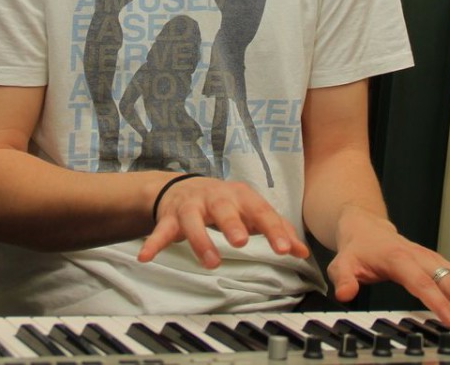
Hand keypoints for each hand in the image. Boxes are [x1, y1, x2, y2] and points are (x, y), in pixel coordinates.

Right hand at [137, 176, 310, 267]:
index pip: (260, 211)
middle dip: (232, 224)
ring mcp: (191, 205)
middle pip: (224, 209)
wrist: (184, 187)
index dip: (273, 230)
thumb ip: (277, 230)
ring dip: (201, 240)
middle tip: (242, 242)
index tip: (285, 249)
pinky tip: (146, 256)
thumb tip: (303, 252)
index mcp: (240, 196)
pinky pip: (161, 231)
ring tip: (210, 262)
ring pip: (193, 221)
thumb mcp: (252, 212)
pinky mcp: (170, 217)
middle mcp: (215, 197)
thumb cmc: (226, 204)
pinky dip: (153, 242)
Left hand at [326, 210, 449, 329]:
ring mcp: (434, 260)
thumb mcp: (342, 262)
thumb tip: (344, 293)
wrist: (365, 227)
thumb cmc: (357, 247)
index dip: (439, 304)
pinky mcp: (441, 264)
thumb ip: (343, 279)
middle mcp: (422, 257)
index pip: (423, 284)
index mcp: (400, 258)